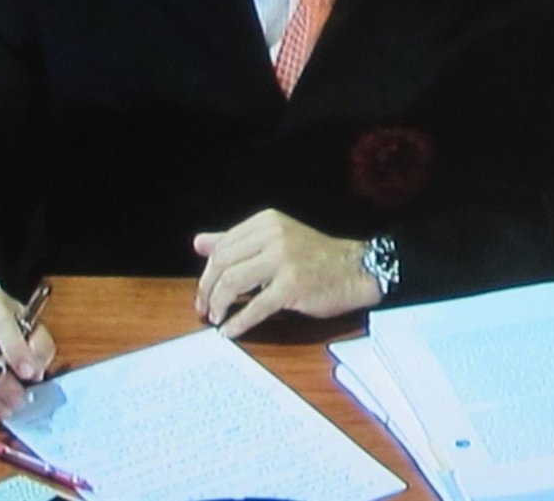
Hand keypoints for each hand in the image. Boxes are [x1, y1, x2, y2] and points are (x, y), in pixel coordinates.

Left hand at [193, 208, 380, 338]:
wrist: (355, 269)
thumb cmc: (315, 256)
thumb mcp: (275, 239)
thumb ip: (236, 241)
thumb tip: (198, 242)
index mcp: (266, 222)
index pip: (222, 246)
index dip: (207, 273)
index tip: (204, 292)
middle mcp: (273, 235)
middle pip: (223, 263)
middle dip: (207, 290)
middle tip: (204, 310)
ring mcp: (283, 260)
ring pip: (233, 283)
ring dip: (218, 306)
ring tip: (216, 319)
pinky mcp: (292, 286)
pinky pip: (254, 307)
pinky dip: (237, 322)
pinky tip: (230, 332)